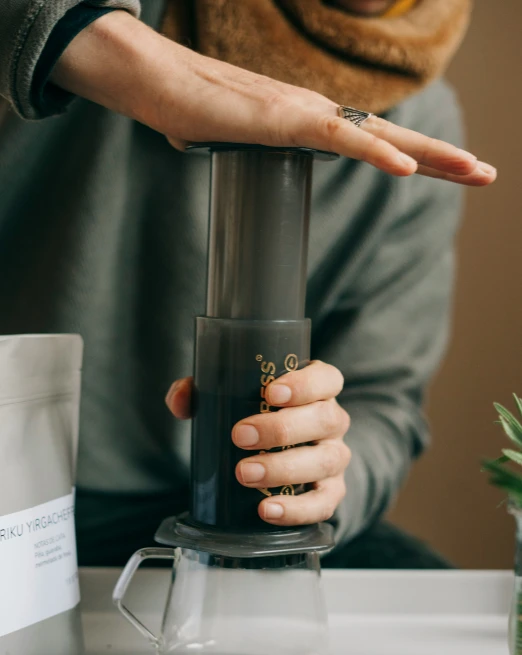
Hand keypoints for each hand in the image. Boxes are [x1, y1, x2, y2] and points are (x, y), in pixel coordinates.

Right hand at [52, 11, 495, 185]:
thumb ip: (259, 155)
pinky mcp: (283, 118)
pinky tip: (406, 170)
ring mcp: (304, 112)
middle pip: (391, 139)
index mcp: (310, 122)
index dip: (413, 159)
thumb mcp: (239, 143)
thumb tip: (253, 169)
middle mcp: (317, 112)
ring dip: (429, 155)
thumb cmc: (191, 108)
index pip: (373, 144)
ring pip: (378, 137)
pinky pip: (338, 138)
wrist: (154, 80)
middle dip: (442, 158)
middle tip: (487, 173)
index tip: (447, 174)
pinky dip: (375, 154)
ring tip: (474, 169)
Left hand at [166, 361, 350, 525]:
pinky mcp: (331, 492)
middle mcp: (333, 421)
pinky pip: (323, 503)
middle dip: (282, 429)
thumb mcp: (233, 396)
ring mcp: (334, 457)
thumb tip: (180, 399)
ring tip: (244, 474)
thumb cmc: (257, 416)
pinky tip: (267, 509)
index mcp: (318, 389)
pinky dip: (296, 509)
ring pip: (325, 461)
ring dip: (284, 469)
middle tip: (240, 436)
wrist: (278, 455)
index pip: (327, 379)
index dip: (305, 384)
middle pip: (326, 419)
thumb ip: (203, 391)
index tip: (272, 393)